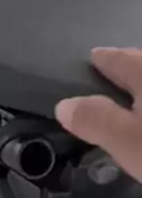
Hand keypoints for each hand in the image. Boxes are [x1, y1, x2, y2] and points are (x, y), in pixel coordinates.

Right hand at [56, 48, 141, 181]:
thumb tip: (63, 105)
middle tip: (110, 78)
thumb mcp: (127, 140)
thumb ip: (94, 120)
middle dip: (128, 69)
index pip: (120, 58)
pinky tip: (141, 123)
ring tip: (129, 103)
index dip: (104, 58)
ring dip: (139, 90)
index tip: (93, 57)